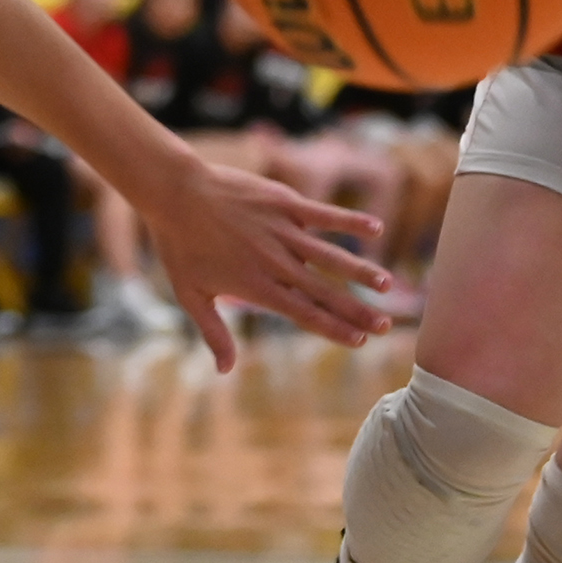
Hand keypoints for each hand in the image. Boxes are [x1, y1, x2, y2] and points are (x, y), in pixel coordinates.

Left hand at [142, 154, 392, 369]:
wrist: (174, 192)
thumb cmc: (178, 245)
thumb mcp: (190, 295)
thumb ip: (213, 332)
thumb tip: (225, 370)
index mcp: (257, 287)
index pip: (304, 314)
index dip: (334, 329)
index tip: (360, 341)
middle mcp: (275, 262)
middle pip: (324, 291)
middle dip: (357, 311)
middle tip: (387, 326)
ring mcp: (282, 231)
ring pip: (331, 255)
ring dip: (361, 271)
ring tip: (386, 284)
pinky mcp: (284, 203)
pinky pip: (324, 214)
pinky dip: (350, 221)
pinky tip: (376, 228)